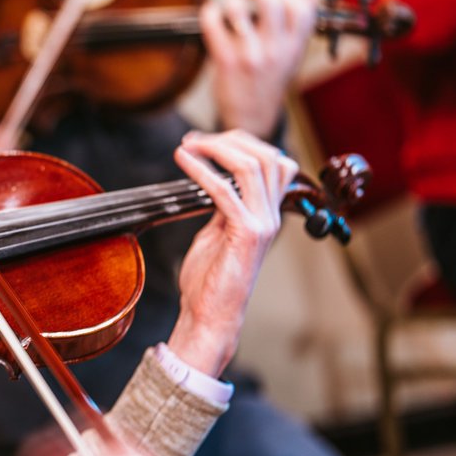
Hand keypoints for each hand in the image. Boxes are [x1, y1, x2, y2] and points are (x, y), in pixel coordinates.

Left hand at [167, 130, 298, 374]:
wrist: (209, 316)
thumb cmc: (210, 280)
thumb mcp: (217, 233)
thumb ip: (222, 207)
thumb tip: (213, 180)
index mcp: (267, 213)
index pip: (272, 162)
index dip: (240, 143)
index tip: (204, 141)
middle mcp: (271, 216)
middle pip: (267, 156)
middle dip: (230, 139)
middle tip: (195, 139)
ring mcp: (262, 224)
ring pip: (252, 166)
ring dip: (216, 148)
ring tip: (188, 145)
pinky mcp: (246, 234)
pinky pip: (225, 190)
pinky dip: (202, 169)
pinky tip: (184, 160)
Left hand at [200, 0, 315, 138]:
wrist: (250, 117)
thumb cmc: (269, 81)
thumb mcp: (293, 56)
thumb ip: (300, 27)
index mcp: (295, 47)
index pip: (302, 7)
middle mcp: (275, 50)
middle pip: (270, 0)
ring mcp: (249, 55)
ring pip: (238, 8)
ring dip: (232, 0)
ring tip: (232, 7)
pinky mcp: (225, 60)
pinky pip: (213, 23)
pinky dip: (210, 12)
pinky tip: (213, 14)